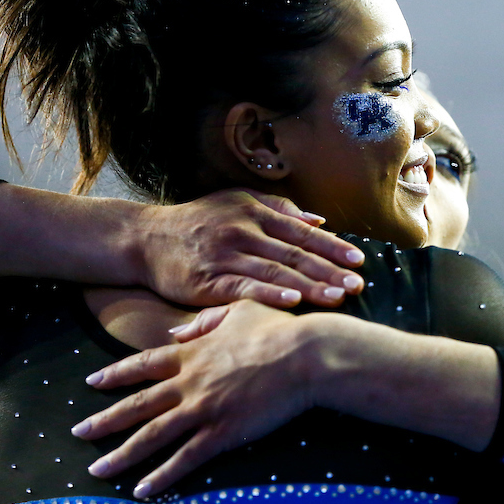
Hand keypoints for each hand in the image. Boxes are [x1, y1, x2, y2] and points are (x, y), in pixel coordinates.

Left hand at [72, 300, 314, 498]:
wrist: (307, 356)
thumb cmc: (279, 329)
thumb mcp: (239, 310)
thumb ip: (204, 320)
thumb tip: (177, 330)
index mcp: (193, 352)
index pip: (144, 364)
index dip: (116, 374)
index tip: (92, 382)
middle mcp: (190, 383)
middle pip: (138, 404)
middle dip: (105, 420)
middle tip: (78, 434)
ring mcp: (204, 409)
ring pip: (153, 436)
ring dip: (122, 455)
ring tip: (98, 470)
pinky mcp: (223, 433)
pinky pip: (185, 459)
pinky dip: (162, 476)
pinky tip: (142, 490)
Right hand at [137, 188, 364, 308]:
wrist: (145, 238)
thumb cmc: (198, 221)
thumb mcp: (237, 202)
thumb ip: (279, 209)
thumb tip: (319, 221)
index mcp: (254, 211)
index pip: (302, 232)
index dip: (332, 247)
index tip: (358, 261)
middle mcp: (243, 230)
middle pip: (294, 253)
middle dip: (329, 270)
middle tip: (357, 285)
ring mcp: (226, 254)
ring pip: (275, 271)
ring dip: (309, 285)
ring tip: (337, 297)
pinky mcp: (209, 279)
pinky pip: (244, 287)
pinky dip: (270, 293)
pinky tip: (292, 301)